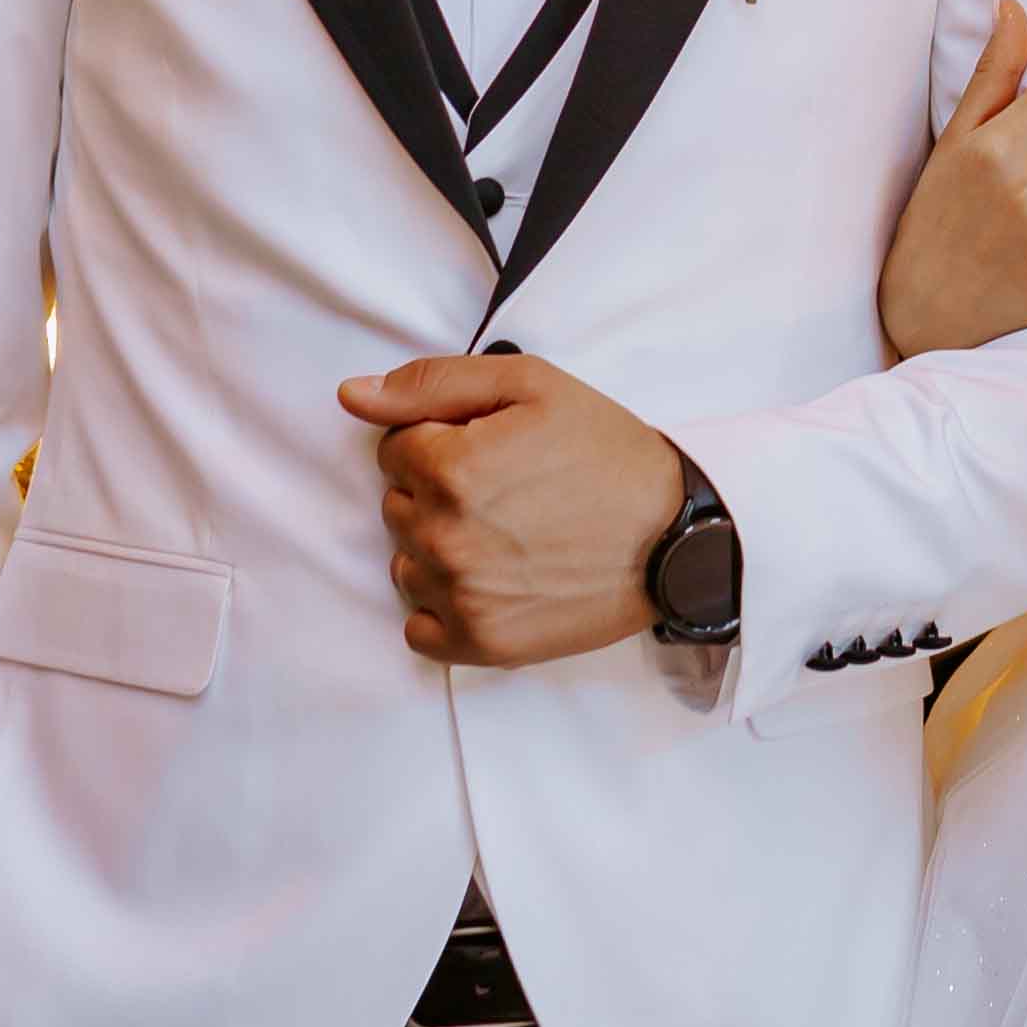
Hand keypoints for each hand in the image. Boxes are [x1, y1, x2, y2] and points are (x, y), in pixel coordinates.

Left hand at [337, 355, 690, 663]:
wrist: (673, 536)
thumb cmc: (606, 453)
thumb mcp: (529, 385)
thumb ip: (431, 384)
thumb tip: (352, 396)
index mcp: (450, 468)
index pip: (394, 448)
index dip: (441, 440)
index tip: (491, 450)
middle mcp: (445, 536)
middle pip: (397, 504)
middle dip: (438, 491)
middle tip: (506, 490)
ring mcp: (461, 596)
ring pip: (406, 562)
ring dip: (439, 547)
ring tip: (505, 535)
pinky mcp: (481, 643)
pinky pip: (419, 627)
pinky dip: (444, 606)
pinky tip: (491, 581)